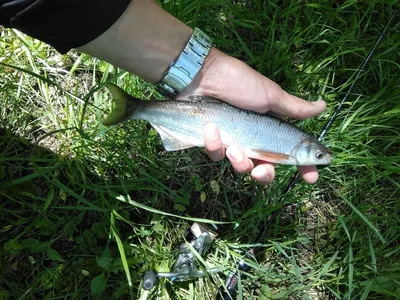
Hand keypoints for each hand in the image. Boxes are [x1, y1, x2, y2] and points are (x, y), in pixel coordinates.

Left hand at [178, 48, 325, 184]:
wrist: (202, 75)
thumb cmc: (238, 83)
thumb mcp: (270, 95)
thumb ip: (294, 107)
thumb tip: (323, 106)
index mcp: (270, 130)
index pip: (290, 154)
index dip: (303, 168)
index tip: (311, 178)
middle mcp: (253, 139)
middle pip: (265, 170)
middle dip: (265, 175)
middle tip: (261, 172)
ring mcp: (231, 143)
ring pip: (240, 168)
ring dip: (239, 161)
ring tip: (233, 147)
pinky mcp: (211, 143)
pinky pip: (216, 155)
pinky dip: (215, 144)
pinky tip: (211, 129)